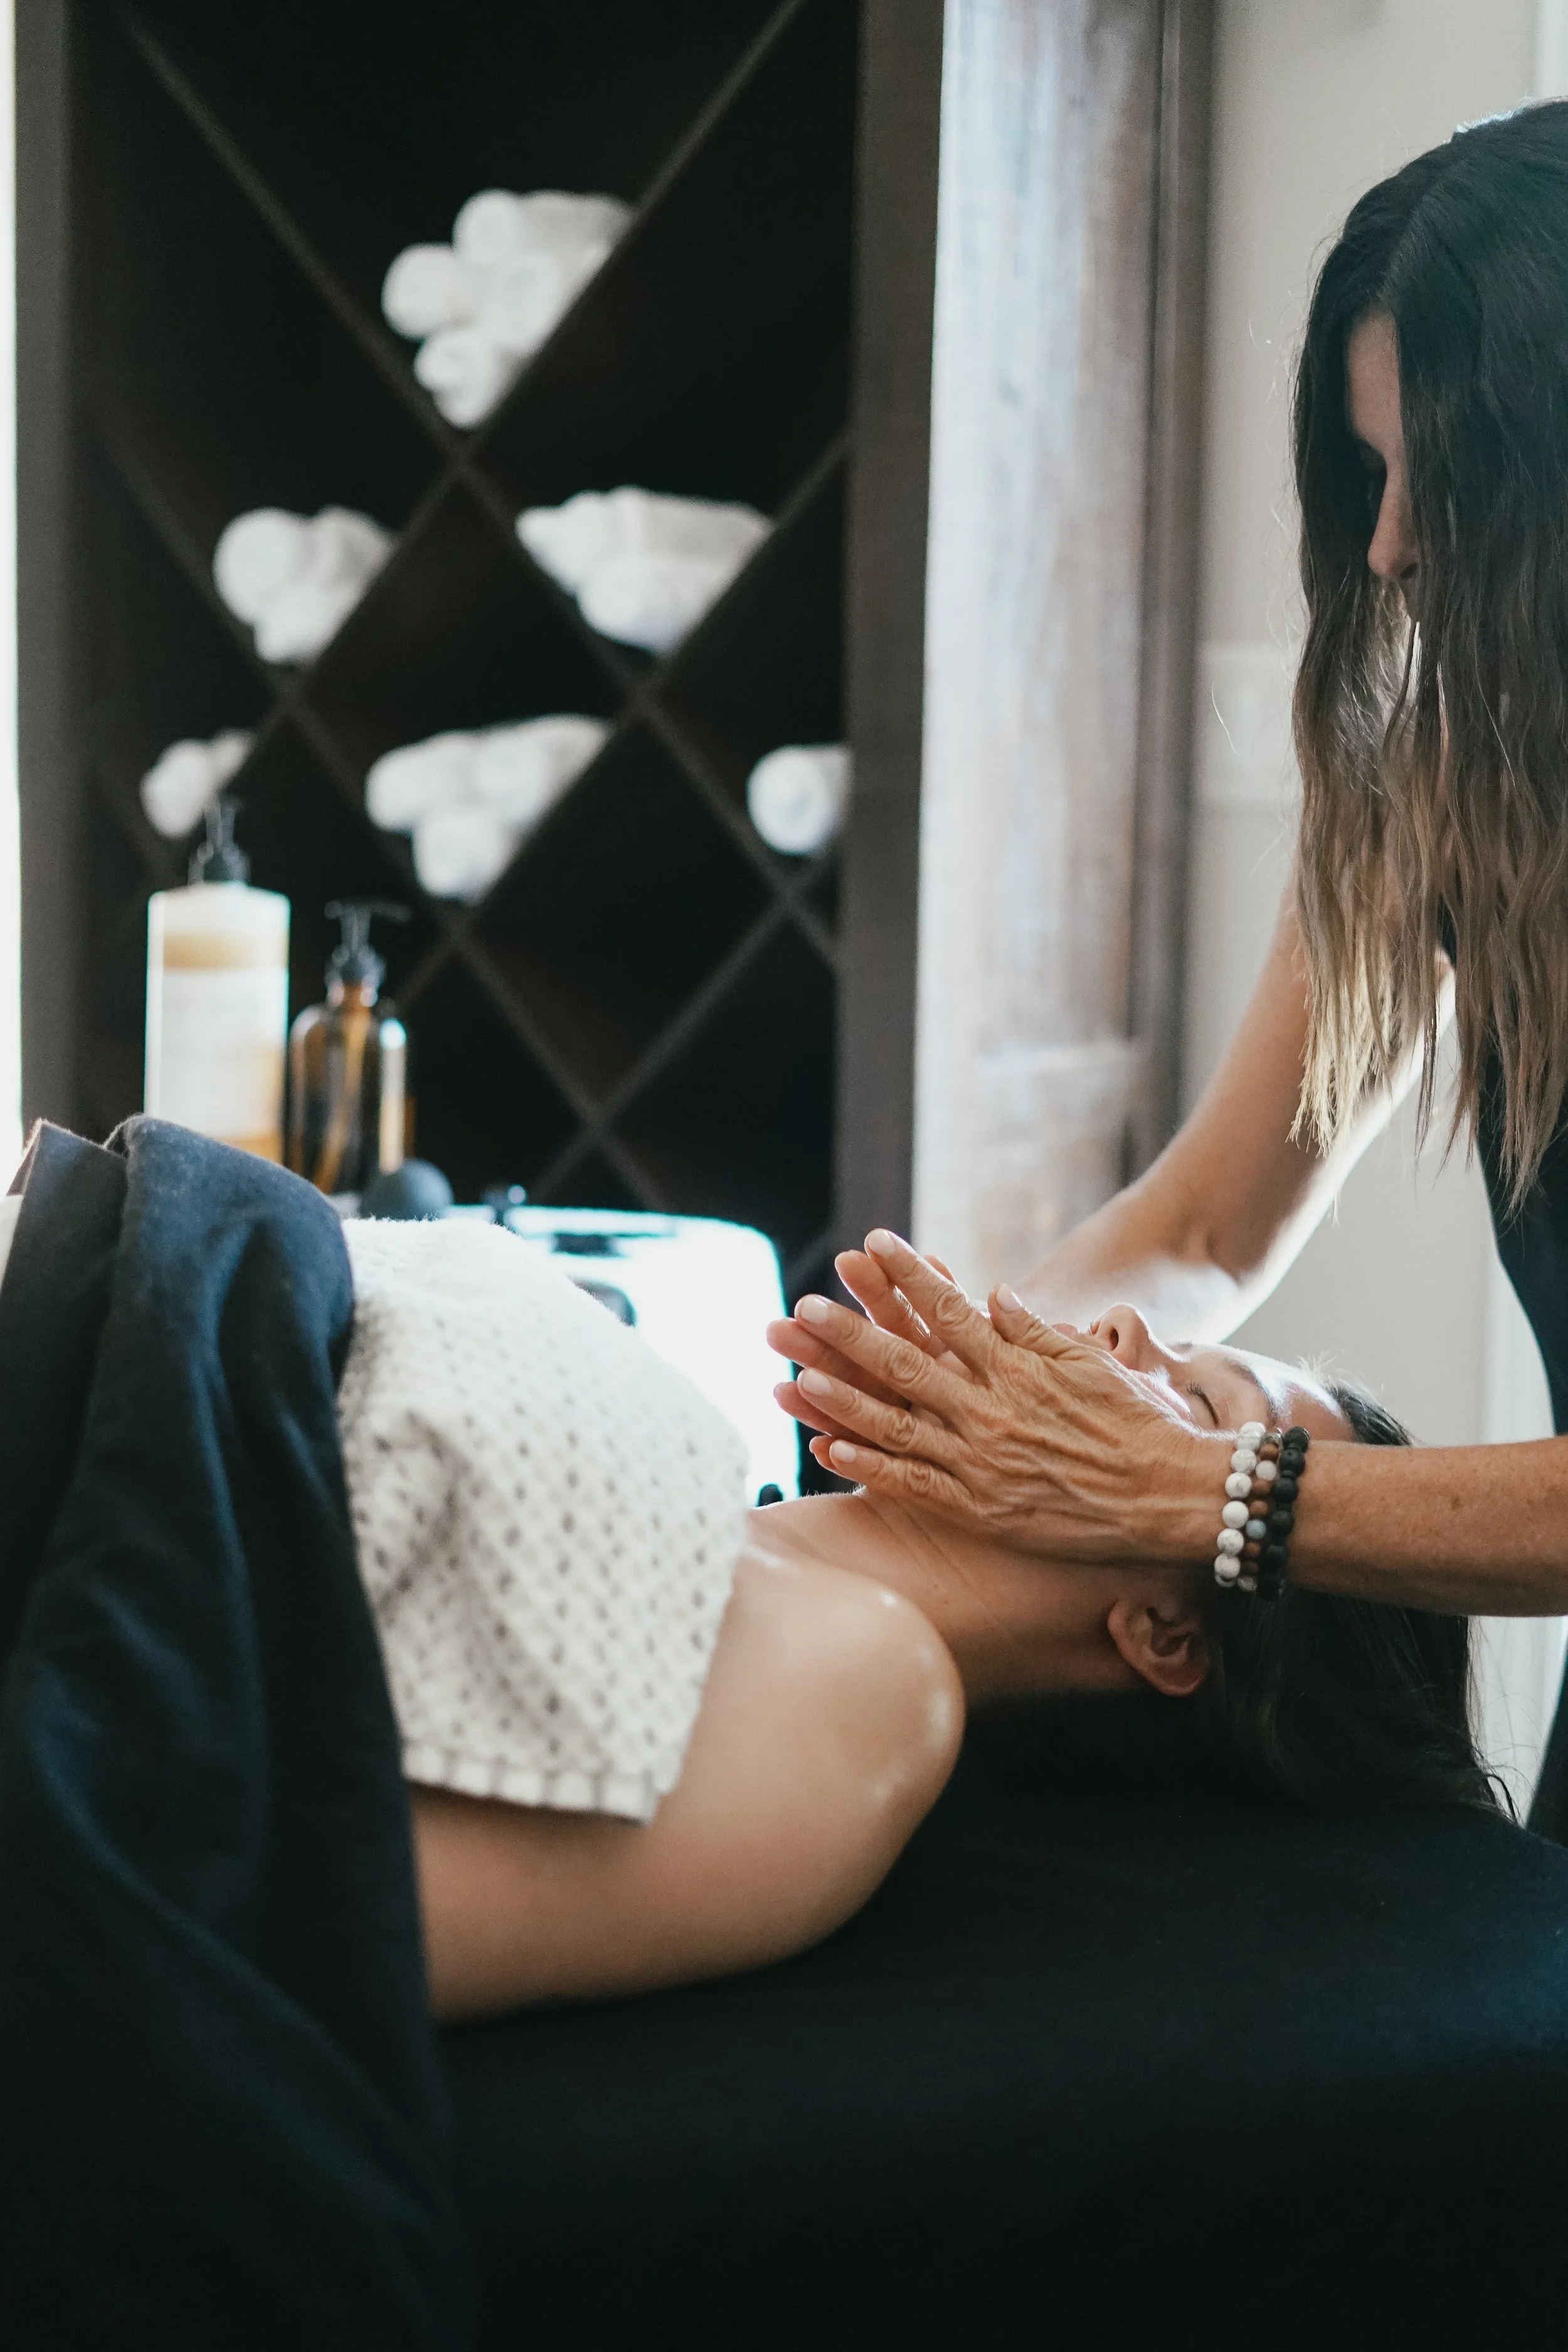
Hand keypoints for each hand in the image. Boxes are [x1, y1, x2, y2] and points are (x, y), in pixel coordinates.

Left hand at [770, 1230, 1223, 1564]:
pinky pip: (911, 1486)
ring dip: (842, 1397)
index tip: (872, 1242)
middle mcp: (990, 1409)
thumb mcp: (1091, 1361)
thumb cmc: (1138, 1424)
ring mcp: (980, 1461)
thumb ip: (1034, 1330)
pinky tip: (826, 1450)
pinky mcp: (980, 1508)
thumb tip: (989, 1294)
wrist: (1171, 1497)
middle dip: (849, 1332)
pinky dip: (866, 1467)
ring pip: (894, 1423)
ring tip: (795, 1374)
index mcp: (1017, 1367)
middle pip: (904, 1361)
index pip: (949, 1310)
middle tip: (803, 1307)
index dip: (907, 1276)